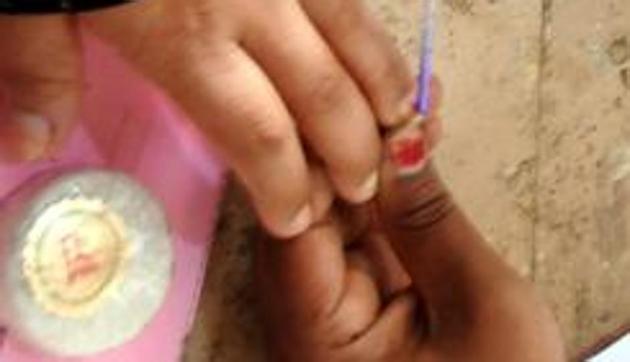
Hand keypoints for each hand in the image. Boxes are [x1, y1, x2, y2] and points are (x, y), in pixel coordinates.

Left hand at [0, 0, 415, 237]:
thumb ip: (40, 72)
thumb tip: (30, 144)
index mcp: (186, 37)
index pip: (260, 135)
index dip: (287, 185)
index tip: (295, 217)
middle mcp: (251, 8)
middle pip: (325, 96)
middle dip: (352, 151)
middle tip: (361, 187)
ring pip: (356, 36)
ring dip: (384, 88)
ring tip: (401, 127)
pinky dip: (370, 29)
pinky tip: (379, 53)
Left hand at [256, 114, 564, 360]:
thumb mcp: (480, 309)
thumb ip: (430, 223)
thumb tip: (395, 141)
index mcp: (313, 338)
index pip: (293, 226)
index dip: (324, 160)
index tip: (370, 111)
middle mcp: (301, 319)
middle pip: (307, 215)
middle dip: (355, 153)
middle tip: (403, 104)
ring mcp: (326, 307)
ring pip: (336, 218)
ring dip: (377, 167)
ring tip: (419, 116)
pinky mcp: (355, 298)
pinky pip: (362, 235)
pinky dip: (390, 197)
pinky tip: (414, 154)